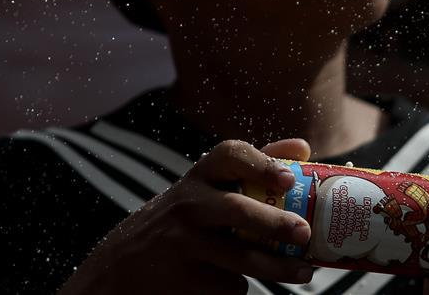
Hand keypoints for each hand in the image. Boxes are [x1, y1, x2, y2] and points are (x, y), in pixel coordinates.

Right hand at [59, 139, 313, 294]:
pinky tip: (242, 281)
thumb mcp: (207, 186)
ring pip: (240, 258)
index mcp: (201, 176)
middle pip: (237, 211)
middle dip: (275, 223)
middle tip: (305, 232)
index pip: (231, 156)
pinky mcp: (184, 280)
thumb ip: (252, 166)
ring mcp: (184, 243)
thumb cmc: (184, 217)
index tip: (289, 178)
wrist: (124, 265)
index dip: (262, 164)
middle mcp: (189, 204)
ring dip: (278, 268)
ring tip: (304, 272)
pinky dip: (241, 285)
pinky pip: (227, 284)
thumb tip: (303, 147)